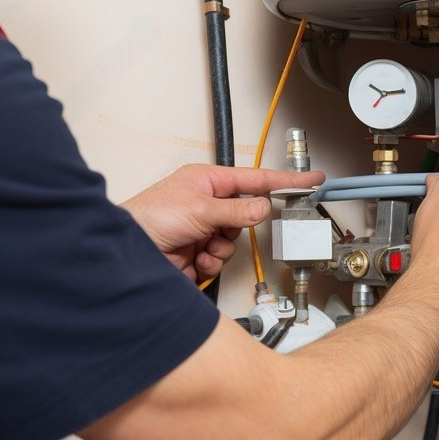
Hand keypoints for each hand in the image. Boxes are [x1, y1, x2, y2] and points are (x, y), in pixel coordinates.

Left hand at [121, 165, 323, 281]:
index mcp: (206, 181)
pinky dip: (213, 261)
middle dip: (237, 226)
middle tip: (223, 228)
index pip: (254, 178)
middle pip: (246, 214)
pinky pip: (223, 257)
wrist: (128, 253)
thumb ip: (237, 210)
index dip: (283, 180)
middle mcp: (207, 203)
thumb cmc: (149, 218)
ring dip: (222, 247)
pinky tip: (196, 259)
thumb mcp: (200, 209)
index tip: (310, 180)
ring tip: (202, 245)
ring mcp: (204, 229)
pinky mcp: (200, 252)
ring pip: (236, 239)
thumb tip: (263, 207)